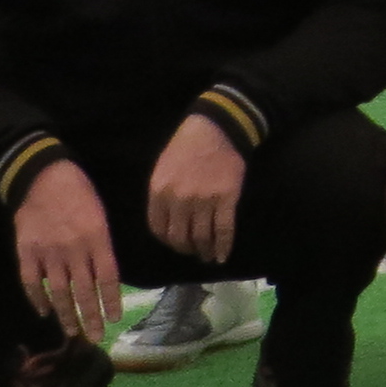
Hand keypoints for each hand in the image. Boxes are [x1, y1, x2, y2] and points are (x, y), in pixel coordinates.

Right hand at [11, 165, 122, 342]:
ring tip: (72, 331)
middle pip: (84, 291)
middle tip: (95, 337)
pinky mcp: (26, 252)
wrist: (41, 177)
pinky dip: (38, 299)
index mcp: (97, 239)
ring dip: (66, 314)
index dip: (111, 301)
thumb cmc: (79, 194)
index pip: (108, 278)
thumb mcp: (100, 216)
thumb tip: (105, 279)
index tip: (114, 320)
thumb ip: (102, 247)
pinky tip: (44, 312)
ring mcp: (48, 252)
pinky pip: (32, 282)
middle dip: (90, 317)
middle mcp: (74, 249)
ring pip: (59, 292)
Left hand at [146, 111, 245, 265]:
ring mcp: (203, 201)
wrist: (215, 130)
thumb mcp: (162, 170)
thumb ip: (161, 197)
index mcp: (159, 193)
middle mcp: (179, 200)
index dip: (169, 242)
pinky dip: (223, 246)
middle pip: (180, 238)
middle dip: (187, 250)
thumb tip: (168, 223)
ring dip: (205, 251)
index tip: (177, 245)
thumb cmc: (185, 148)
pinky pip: (224, 229)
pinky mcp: (226, 199)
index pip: (159, 230)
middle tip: (194, 253)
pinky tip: (223, 256)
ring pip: (202, 237)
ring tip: (209, 256)